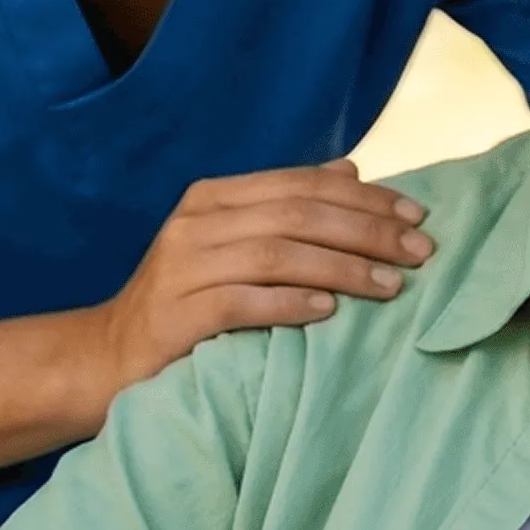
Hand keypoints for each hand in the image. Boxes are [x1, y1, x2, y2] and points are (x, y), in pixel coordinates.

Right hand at [77, 160, 433, 395]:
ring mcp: (181, 268)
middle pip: (296, 215)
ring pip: (276, 254)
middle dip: (367, 230)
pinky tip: (330, 313)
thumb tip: (352, 170)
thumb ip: (285, 207)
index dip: (364, 196)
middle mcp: (195, 224)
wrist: (109, 358)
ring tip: (391, 286)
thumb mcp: (232, 244)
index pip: (301, 184)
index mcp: (213, 197)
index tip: (417, 214)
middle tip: (421, 251)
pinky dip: (290, 304)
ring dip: (343, 268)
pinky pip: (242, 303)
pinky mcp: (175, 316)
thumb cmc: (185, 302)